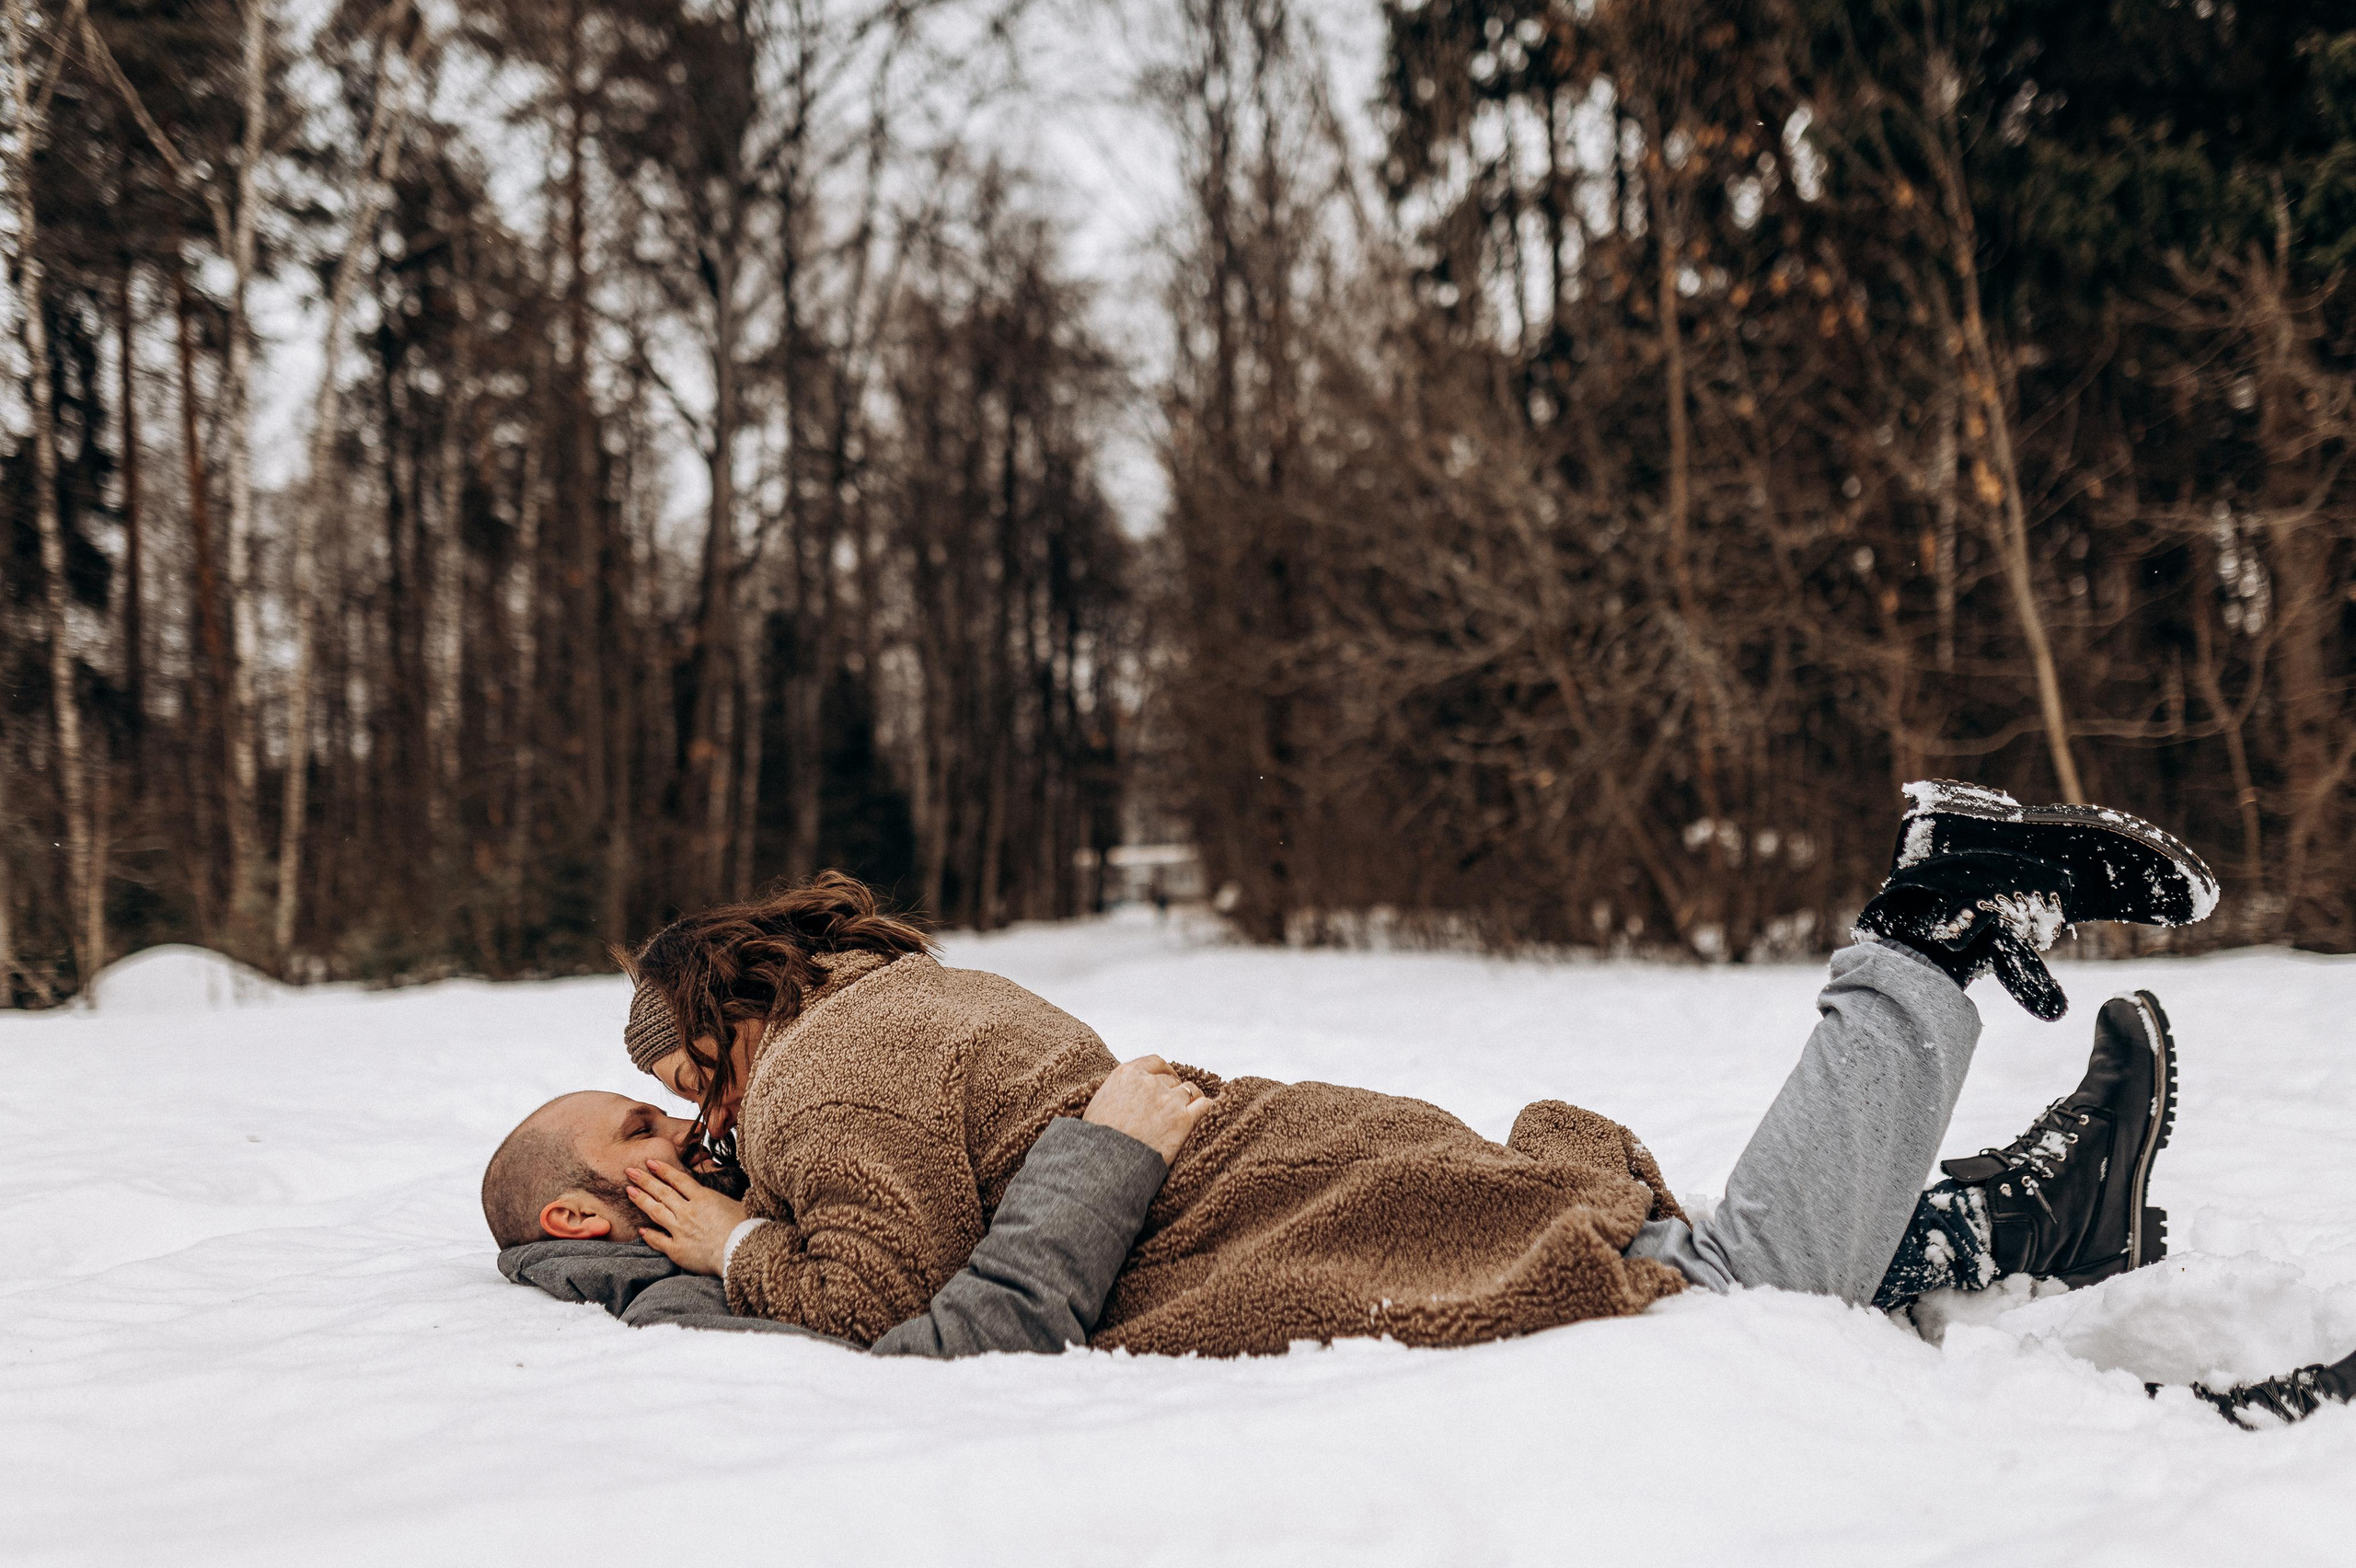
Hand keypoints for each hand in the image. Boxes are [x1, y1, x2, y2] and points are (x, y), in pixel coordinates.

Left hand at [625, 1157, 747, 1276]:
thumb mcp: (738, 1203)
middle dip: (645, 1180)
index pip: (678, 1180)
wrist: (741, 1251)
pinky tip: (641, 1230)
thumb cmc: (746, 1228)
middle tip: (630, 1171)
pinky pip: (658, 1240)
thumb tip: (725, 1189)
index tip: (650, 1162)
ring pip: (656, 1212)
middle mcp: (688, 1212)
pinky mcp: (677, 1250)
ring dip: (642, 1200)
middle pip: (662, 1192)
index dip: (663, 1170)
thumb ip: (725, 1197)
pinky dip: (649, 1235)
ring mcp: (680, 1230)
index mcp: (703, 1198)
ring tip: (629, 1191)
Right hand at [1084, 1054, 1215, 1165]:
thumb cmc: (1096, 1142)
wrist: (1105, 1165)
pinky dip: (1206, 1108)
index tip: (1168, 1079)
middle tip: (1172, 1106)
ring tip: (1190, 1111)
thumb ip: (1116, 1092)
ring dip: (1190, 1099)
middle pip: (1171, 1080)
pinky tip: (1207, 1114)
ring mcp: (1169, 1100)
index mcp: (1127, 1074)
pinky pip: (1204, 1106)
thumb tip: (1123, 1096)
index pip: (1155, 1063)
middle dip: (1173, 1091)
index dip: (1164, 1072)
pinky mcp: (1184, 1120)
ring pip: (1190, 1090)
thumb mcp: (1098, 1105)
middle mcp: (1150, 1083)